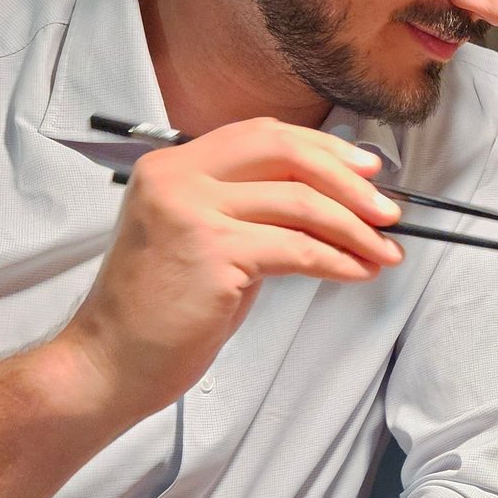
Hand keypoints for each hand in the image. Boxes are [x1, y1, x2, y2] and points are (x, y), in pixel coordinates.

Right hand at [49, 118, 403, 421]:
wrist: (109, 363)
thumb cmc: (161, 309)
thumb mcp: (205, 240)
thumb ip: (253, 210)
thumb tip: (332, 202)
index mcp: (174, 165)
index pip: (263, 135)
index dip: (323, 148)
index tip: (367, 168)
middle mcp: (178, 177)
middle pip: (286, 153)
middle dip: (349, 180)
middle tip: (388, 210)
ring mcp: (192, 211)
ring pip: (301, 203)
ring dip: (356, 228)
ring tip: (385, 251)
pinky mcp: (211, 252)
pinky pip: (297, 248)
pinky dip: (338, 261)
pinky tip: (358, 272)